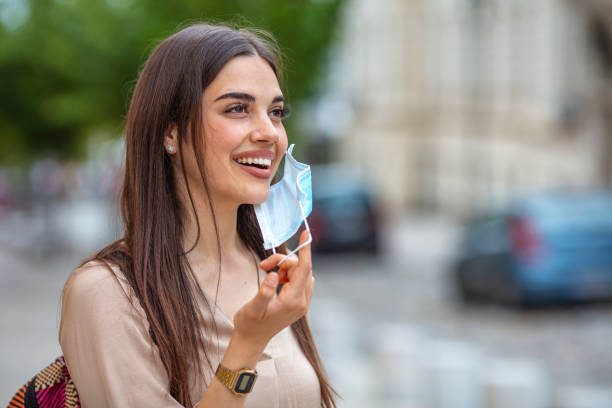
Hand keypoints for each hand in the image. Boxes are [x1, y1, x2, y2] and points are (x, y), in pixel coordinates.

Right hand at [232, 230, 314, 349]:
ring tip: (267, 274)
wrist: (252, 340)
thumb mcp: (252, 308)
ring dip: (285, 268)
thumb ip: (264, 292)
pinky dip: (288, 275)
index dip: (305, 250)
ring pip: (300, 273)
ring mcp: (302, 304)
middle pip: (301, 269)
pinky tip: (275, 280)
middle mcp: (302, 302)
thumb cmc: (249, 324)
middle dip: (283, 262)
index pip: (304, 269)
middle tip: (263, 265)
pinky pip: (299, 281)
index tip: (306, 233)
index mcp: (292, 301)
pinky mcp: (299, 304)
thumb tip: (273, 276)